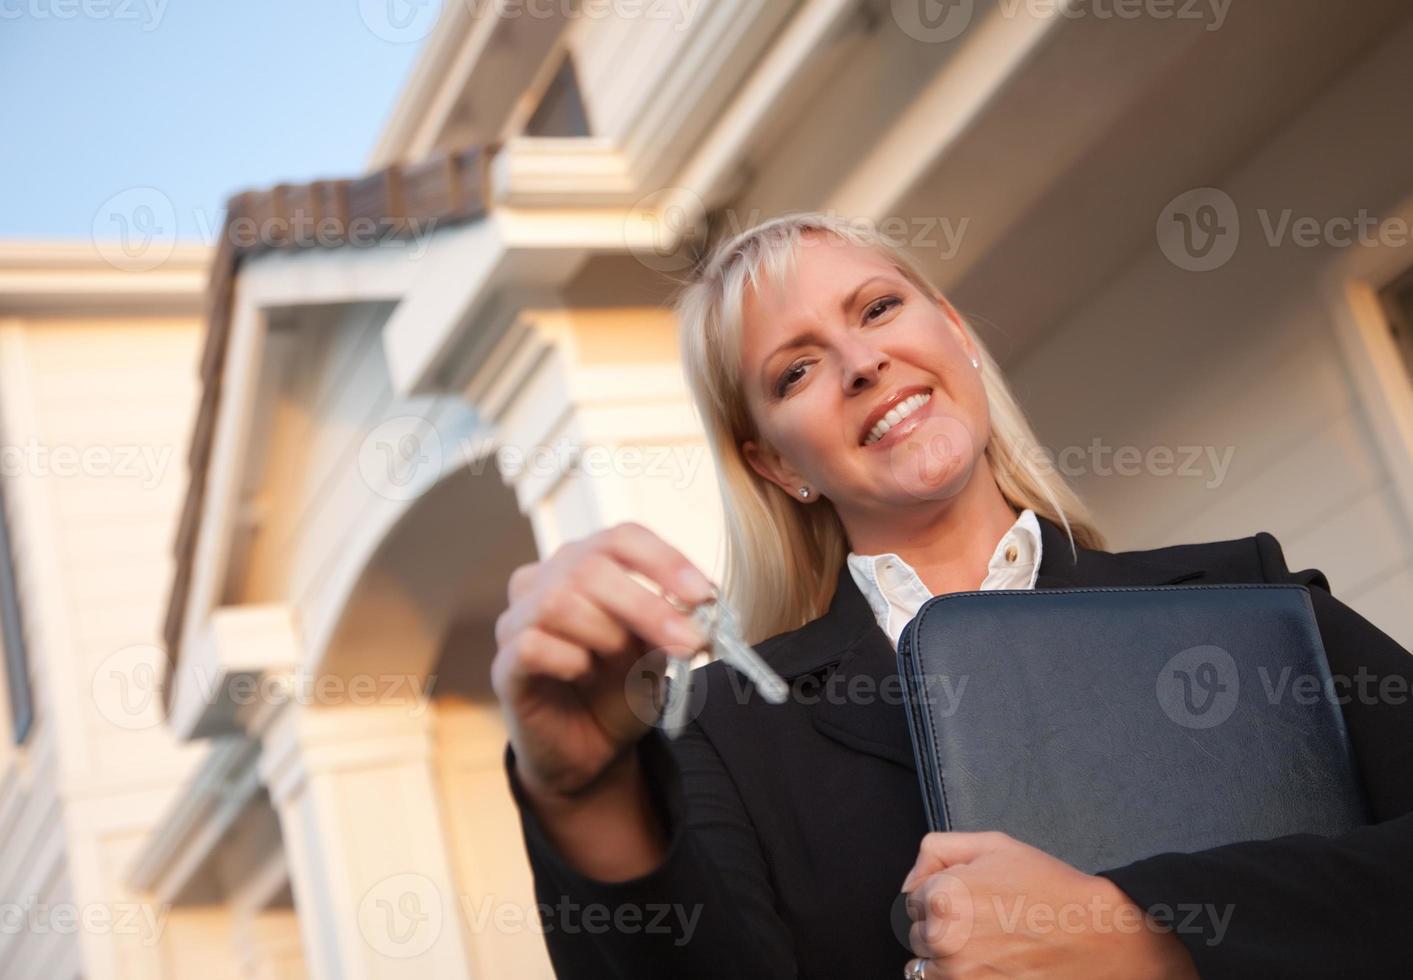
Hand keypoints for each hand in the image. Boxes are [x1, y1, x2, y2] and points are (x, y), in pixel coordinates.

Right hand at [491, 521, 714, 801]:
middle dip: (647, 607)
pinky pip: (532, 645)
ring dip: (607, 636)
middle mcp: (545, 581)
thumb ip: (668, 624)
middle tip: (687, 642)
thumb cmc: (620, 689)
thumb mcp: (656, 653)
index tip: (702, 593)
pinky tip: (583, 676)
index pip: (621, 538)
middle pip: (590, 568)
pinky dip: (570, 661)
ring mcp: (517, 620)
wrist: (592, 750)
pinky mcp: (504, 664)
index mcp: (586, 564)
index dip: (664, 560)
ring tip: (622, 665)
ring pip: (559, 602)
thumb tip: (695, 607)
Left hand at [901, 831, 1198, 979]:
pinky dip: (958, 976)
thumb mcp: (993, 845)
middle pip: (917, 932)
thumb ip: (937, 850)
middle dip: (941, 923)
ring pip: (926, 964)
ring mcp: (958, 975)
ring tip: (988, 942)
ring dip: (947, 955)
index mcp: (943, 896)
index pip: (912, 898)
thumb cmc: (1047, 888)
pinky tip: (988, 963)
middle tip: (984, 918)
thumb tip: (911, 879)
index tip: (971, 895)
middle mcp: (944, 939)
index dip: (941, 892)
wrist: (1094, 935)